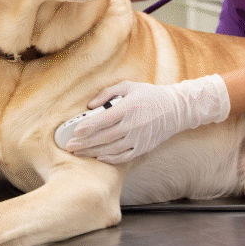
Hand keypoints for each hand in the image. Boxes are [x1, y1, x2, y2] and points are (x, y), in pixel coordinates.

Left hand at [65, 74, 230, 163]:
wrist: (175, 109)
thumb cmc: (149, 95)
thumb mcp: (129, 86)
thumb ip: (108, 93)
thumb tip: (90, 105)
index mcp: (128, 108)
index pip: (104, 120)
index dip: (88, 126)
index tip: (75, 131)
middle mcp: (133, 125)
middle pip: (104, 137)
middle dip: (84, 143)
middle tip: (69, 146)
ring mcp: (138, 138)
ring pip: (111, 149)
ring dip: (93, 152)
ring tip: (78, 153)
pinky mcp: (143, 148)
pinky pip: (123, 157)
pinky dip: (109, 159)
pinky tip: (98, 157)